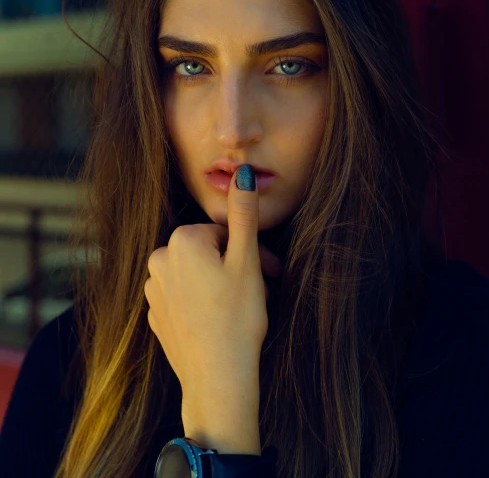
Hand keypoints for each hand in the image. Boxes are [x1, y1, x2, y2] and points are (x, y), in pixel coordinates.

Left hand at [144, 164, 283, 438]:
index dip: (250, 249)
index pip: (224, 232)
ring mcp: (153, 291)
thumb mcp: (247, 260)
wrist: (217, 381)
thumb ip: (243, 213)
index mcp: (180, 241)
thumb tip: (241, 172)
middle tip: (263, 286)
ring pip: (197, 274)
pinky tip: (221, 321)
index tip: (270, 269)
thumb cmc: (237, 318)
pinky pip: (184, 297)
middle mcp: (158, 260)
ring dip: (220, 282)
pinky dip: (203, 302)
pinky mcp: (155, 316)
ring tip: (242, 306)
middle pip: (209, 251)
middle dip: (236, 264)